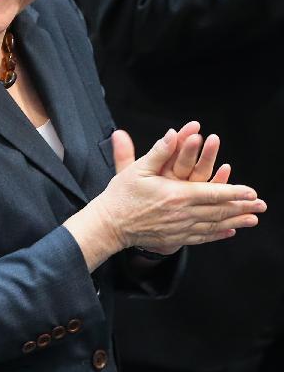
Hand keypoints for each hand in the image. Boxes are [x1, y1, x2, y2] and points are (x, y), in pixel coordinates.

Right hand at [64, 126, 265, 269]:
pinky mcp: (173, 239)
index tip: (252, 192)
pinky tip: (228, 231)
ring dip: (235, 222)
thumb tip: (174, 133)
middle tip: (261, 206)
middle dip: (242, 208)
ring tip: (252, 220)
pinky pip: (201, 237)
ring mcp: (179, 229)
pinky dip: (217, 234)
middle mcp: (182, 214)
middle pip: (218, 211)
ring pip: (213, 225)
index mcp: (176, 195)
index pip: (213, 193)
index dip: (234, 193)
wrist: (109, 224)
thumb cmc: (121, 195)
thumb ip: (159, 151)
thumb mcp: (137, 169)